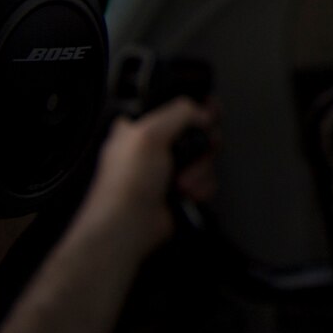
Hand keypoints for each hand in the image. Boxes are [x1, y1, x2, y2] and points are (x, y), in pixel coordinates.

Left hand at [75, 98, 217, 258]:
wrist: (129, 226)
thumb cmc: (125, 185)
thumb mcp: (149, 134)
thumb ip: (179, 112)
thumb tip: (203, 112)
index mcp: (140, 127)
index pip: (177, 106)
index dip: (197, 107)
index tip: (208, 113)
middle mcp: (156, 146)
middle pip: (199, 132)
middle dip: (202, 145)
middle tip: (193, 152)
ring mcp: (170, 168)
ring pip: (206, 157)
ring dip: (200, 170)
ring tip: (181, 181)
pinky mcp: (182, 189)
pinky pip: (207, 179)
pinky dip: (201, 186)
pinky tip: (185, 193)